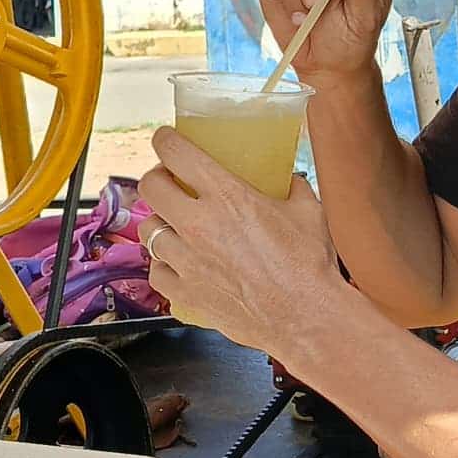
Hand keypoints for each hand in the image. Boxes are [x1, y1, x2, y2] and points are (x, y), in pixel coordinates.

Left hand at [139, 129, 343, 367]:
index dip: (165, 140)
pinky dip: (165, 265)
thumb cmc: (309, 266)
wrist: (306, 318)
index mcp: (227, 195)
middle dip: (157, 179)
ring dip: (161, 224)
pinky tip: (181, 263)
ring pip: (148, 230)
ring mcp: (187, 261)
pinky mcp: (186, 292)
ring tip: (177, 227)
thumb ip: (293, 188)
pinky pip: (157, 271)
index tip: (165, 140)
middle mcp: (198, 224)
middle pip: (150, 187)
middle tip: (171, 183)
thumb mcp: (308, 211)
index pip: (174, 153)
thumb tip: (290, 179)